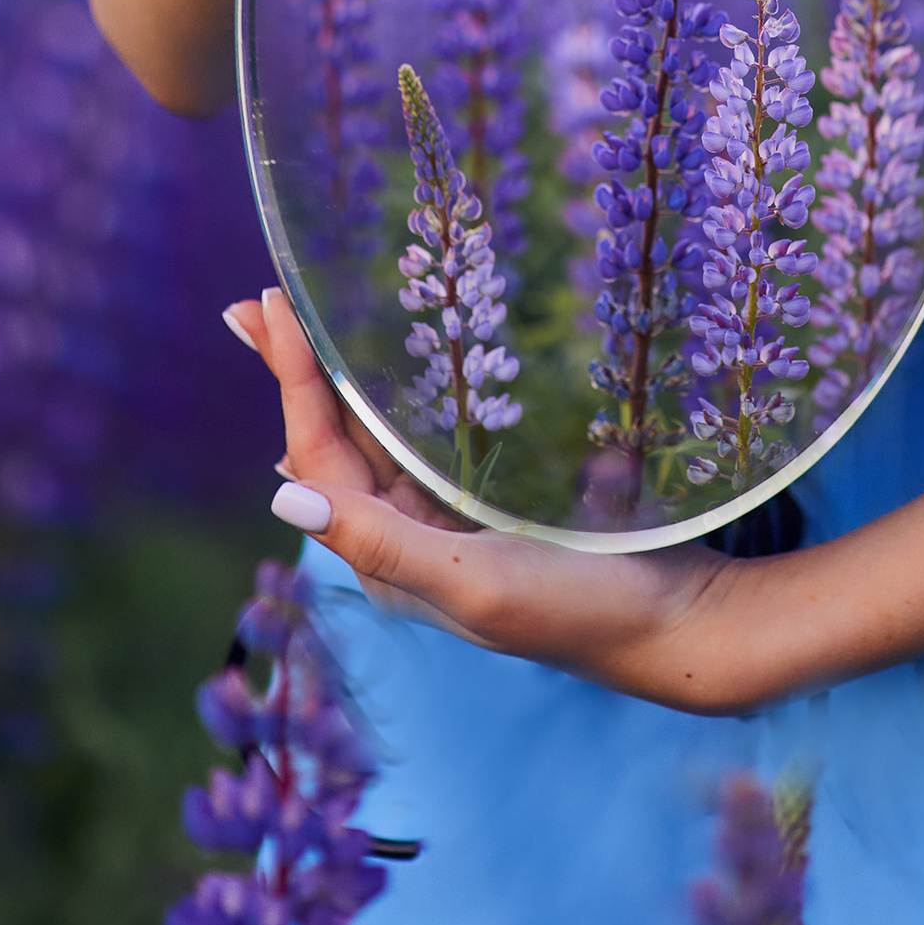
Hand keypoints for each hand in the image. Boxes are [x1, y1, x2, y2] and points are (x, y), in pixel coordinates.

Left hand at [229, 289, 754, 710]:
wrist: (672, 620)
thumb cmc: (576, 605)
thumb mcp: (472, 580)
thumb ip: (380, 541)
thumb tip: (282, 496)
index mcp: (387, 561)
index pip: (319, 456)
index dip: (291, 379)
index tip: (267, 305)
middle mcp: (405, 540)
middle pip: (331, 442)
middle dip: (292, 374)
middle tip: (251, 305)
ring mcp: (447, 521)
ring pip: (372, 437)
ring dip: (333, 382)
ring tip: (294, 329)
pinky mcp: (491, 504)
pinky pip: (423, 439)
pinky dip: (391, 399)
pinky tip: (384, 375)